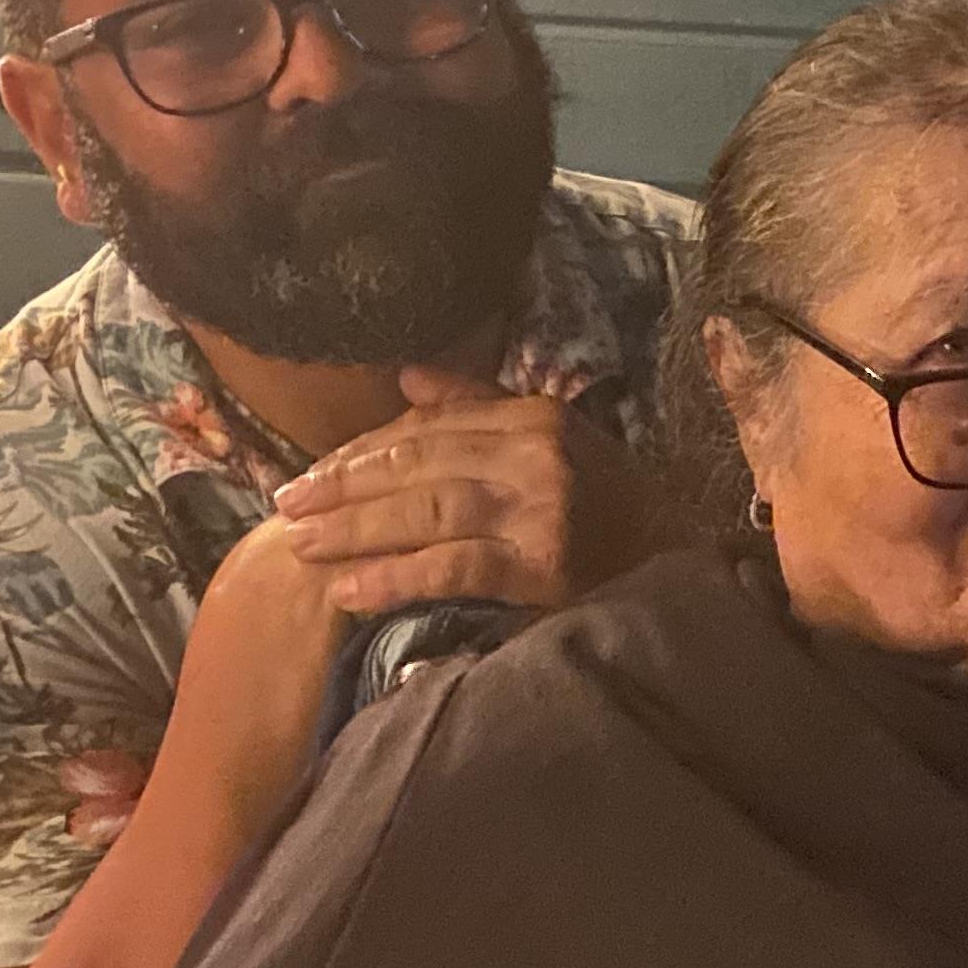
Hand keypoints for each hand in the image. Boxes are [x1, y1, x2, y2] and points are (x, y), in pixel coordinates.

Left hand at [272, 366, 679, 617]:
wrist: (681, 566)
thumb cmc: (611, 509)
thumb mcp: (556, 442)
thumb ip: (481, 408)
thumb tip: (408, 379)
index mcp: (535, 418)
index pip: (429, 428)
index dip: (364, 451)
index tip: (313, 473)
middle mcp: (537, 455)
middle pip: (418, 464)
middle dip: (344, 485)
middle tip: (286, 505)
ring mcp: (541, 510)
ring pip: (426, 511)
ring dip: (356, 528)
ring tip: (302, 543)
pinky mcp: (542, 565)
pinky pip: (451, 566)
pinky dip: (395, 577)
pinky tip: (350, 589)